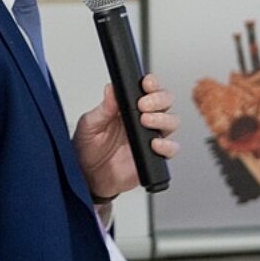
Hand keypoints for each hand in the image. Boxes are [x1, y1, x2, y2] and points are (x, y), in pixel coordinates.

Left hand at [72, 74, 179, 201]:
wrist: (88, 177)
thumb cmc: (88, 149)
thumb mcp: (89, 124)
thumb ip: (103, 108)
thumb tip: (111, 89)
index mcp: (128, 107)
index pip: (148, 89)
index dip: (152, 84)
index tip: (146, 83)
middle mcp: (143, 120)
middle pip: (165, 102)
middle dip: (158, 99)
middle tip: (143, 105)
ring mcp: (150, 138)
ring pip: (171, 122)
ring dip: (162, 119)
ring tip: (145, 121)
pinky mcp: (154, 156)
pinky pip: (170, 149)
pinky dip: (167, 145)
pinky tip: (154, 144)